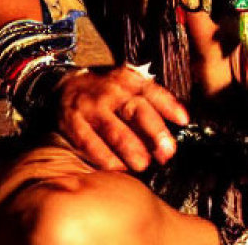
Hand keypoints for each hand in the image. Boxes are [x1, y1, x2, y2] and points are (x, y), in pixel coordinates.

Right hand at [55, 65, 189, 172]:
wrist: (64, 86)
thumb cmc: (106, 91)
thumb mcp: (127, 86)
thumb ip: (148, 103)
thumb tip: (177, 125)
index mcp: (127, 80)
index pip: (151, 91)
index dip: (168, 105)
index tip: (183, 120)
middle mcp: (111, 92)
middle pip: (135, 110)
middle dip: (153, 131)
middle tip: (166, 151)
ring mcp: (91, 107)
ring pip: (113, 129)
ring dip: (131, 148)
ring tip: (143, 164)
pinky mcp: (74, 123)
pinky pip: (90, 143)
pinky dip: (104, 157)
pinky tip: (118, 167)